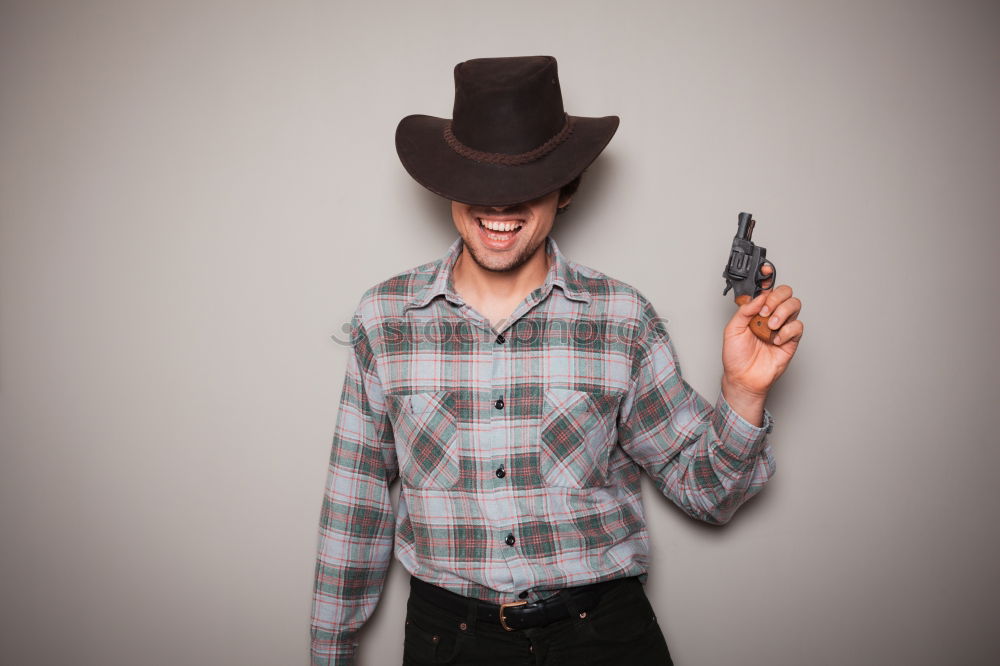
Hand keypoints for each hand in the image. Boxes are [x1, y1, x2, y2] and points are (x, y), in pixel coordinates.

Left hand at [721, 266, 802, 420]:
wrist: (743, 378)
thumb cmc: (736, 356)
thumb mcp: (732, 329)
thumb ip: (745, 310)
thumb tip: (759, 297)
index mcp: (756, 310)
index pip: (766, 289)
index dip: (768, 277)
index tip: (766, 271)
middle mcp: (771, 316)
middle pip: (785, 293)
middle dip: (776, 298)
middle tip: (765, 311)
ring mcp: (782, 327)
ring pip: (794, 305)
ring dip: (782, 312)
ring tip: (771, 326)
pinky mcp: (791, 340)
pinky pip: (798, 327)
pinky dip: (787, 331)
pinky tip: (775, 340)